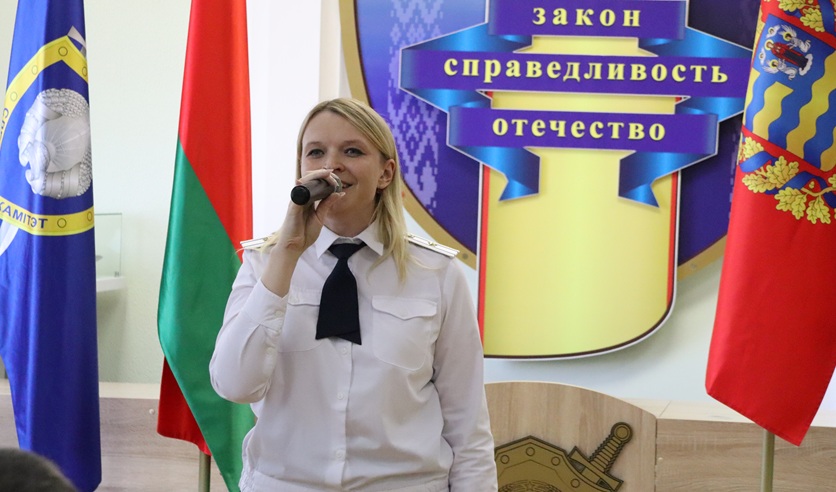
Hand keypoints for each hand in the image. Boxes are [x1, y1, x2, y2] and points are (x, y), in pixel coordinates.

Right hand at [261, 170, 342, 296]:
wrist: (293, 247)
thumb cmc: (304, 234)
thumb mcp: (320, 217)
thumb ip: (327, 205)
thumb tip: (339, 193)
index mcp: (307, 201)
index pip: (316, 185)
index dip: (325, 179)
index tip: (336, 178)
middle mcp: (300, 198)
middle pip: (310, 180)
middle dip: (322, 174)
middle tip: (333, 174)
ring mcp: (296, 201)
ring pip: (304, 182)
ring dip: (316, 176)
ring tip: (328, 173)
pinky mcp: (293, 206)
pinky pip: (299, 192)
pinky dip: (307, 184)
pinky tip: (315, 181)